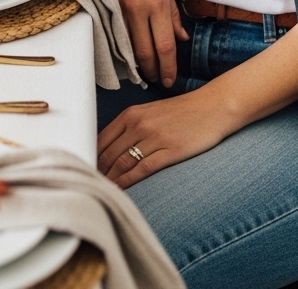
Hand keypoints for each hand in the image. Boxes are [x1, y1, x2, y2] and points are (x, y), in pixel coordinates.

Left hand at [98, 89, 231, 188]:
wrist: (212, 107)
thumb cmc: (181, 112)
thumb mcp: (150, 112)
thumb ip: (130, 126)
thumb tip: (111, 146)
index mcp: (131, 114)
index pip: (101, 138)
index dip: (91, 156)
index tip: (85, 168)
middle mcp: (138, 124)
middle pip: (109, 153)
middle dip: (98, 170)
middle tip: (90, 183)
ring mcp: (154, 138)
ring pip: (123, 162)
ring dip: (110, 178)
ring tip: (102, 190)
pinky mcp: (169, 151)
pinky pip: (143, 168)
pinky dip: (129, 180)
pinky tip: (121, 189)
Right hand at [102, 0, 188, 87]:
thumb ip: (172, 11)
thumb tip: (181, 36)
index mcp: (157, 1)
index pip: (165, 45)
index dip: (168, 67)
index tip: (169, 80)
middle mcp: (138, 9)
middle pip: (146, 52)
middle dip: (152, 71)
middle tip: (157, 82)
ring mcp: (118, 8)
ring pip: (128, 46)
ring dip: (137, 63)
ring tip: (143, 73)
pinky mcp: (104, 4)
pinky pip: (115, 33)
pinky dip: (122, 47)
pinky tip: (125, 54)